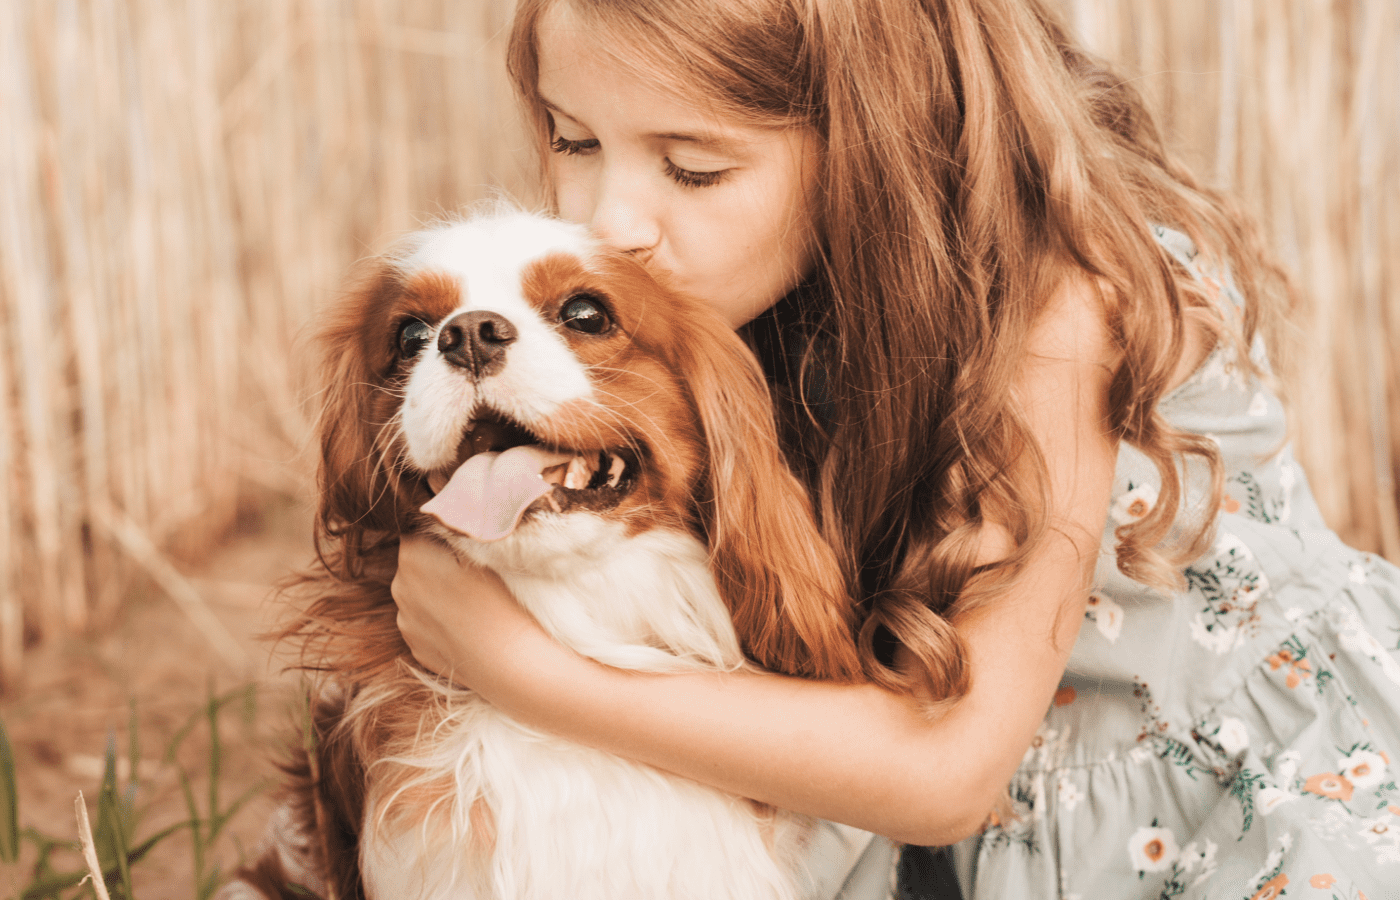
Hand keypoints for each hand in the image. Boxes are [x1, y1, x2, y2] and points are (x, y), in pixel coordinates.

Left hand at [391, 534, 538, 687]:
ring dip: (438, 594)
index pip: (419, 530)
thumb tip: (447, 521)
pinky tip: (466, 626)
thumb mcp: (484, 549)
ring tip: (472, 604)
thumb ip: (456, 532)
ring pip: (419, 595)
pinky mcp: (414, 647)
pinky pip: (425, 623)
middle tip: (472, 574)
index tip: (466, 546)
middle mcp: (399, 585)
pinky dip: (441, 622)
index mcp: (413, 554)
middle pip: (416, 563)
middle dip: (436, 565)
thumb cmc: (502, 599)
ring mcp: (404, 620)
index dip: (442, 536)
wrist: (509, 661)